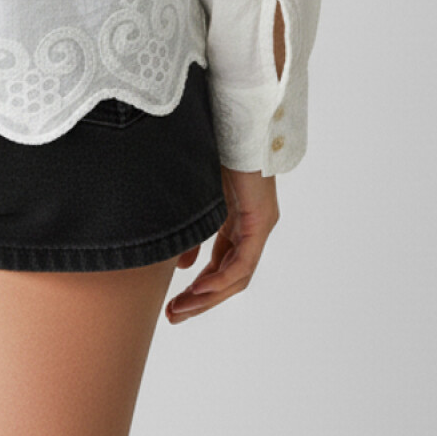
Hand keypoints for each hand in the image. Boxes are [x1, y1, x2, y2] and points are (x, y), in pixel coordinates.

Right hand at [164, 164, 278, 323]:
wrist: (233, 120)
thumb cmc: (216, 148)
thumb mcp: (198, 198)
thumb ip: (193, 232)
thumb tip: (184, 265)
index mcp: (238, 220)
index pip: (221, 265)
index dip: (199, 287)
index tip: (174, 302)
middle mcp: (253, 227)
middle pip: (230, 278)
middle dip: (201, 300)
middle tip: (175, 315)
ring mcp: (260, 224)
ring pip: (237, 276)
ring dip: (209, 296)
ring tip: (182, 309)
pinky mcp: (261, 220)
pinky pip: (243, 262)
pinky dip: (221, 278)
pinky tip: (199, 287)